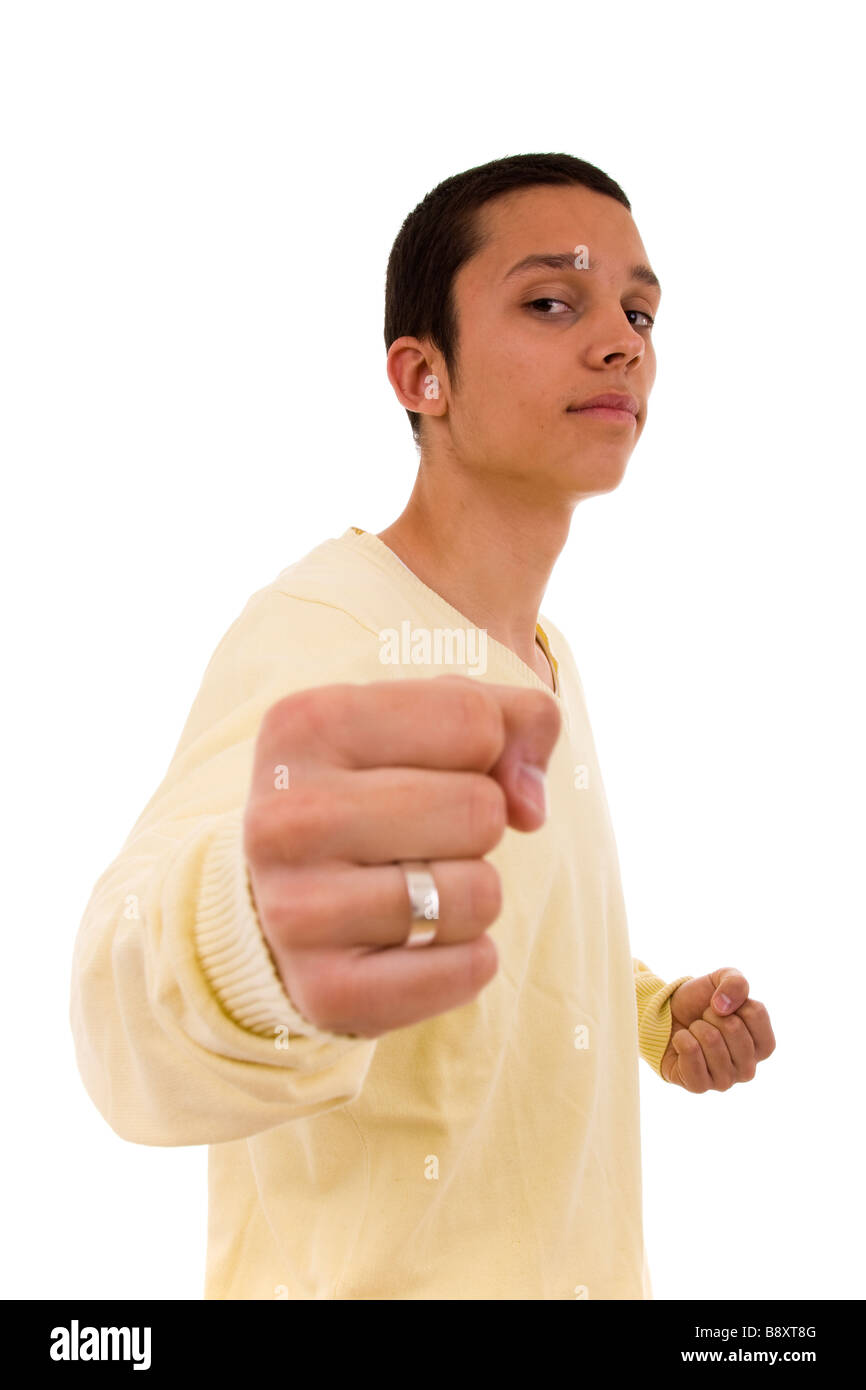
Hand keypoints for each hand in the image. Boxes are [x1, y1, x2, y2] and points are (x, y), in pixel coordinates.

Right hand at [244, 674, 560, 1037]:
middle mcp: (284, 818)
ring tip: (415, 886)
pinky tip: (418, 943)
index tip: (439, 766)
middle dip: (480, 824)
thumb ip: (513, 720)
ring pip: (479, 894)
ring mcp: (295, 912)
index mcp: (303, 725)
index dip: (487, 746)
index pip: (472, 720)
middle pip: (481, 809)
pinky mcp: (326, 991)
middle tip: (424, 836)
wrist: (285, 897)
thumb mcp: (430, 723)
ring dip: (473, 892)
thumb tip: (529, 805)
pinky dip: (468, 958)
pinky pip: (469, 969)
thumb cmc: (377, 789)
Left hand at [660, 968, 775, 1090]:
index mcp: (762, 1045)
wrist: (665, 1017)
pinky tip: (682, 1042)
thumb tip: (723, 1006)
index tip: (723, 1006)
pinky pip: (691, 1054)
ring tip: (694, 1031)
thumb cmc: (700, 1003)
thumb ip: (735, 982)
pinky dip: (681, 1039)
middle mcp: (748, 1068)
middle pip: (734, 1028)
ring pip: (711, 1040)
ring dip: (696, 1027)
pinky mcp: (699, 1086)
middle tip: (705, 1020)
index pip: (757, 1013)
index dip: (734, 1000)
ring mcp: (725, 1081)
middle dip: (712, 1014)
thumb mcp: (721, 979)